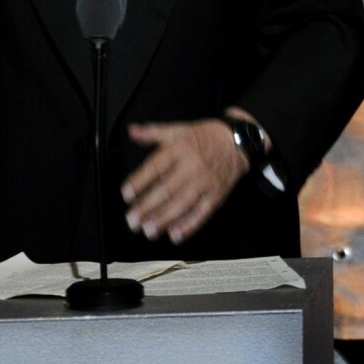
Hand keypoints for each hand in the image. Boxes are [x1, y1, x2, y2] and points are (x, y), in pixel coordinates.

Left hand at [121, 119, 248, 244]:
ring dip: (164, 218)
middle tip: (132, 219)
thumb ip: (152, 132)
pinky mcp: (216, 195)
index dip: (140, 181)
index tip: (126, 194)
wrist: (236, 142)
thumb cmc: (204, 136)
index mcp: (180, 148)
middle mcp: (192, 166)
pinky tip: (175, 234)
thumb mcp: (178, 129)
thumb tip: (132, 131)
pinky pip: (202, 212)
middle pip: (167, 189)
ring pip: (183, 203)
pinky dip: (189, 225)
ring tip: (149, 230)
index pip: (156, 166)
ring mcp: (205, 182)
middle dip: (148, 206)